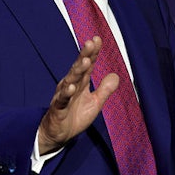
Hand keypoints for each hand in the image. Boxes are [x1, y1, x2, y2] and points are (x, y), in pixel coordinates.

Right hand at [38, 37, 118, 154]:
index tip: (97, 38)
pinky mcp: (58, 109)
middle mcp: (71, 85)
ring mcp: (63, 96)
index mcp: (81, 83)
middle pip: (79, 68)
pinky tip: (71, 87)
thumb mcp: (95, 103)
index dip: (93, 52)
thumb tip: (116, 75)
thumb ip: (104, 89)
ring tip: (85, 61)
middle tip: (90, 43)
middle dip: (84, 55)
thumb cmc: (75, 116)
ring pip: (70, 81)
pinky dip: (66, 93)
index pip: (88, 65)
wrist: (59, 135)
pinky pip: (62, 100)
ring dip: (77, 71)